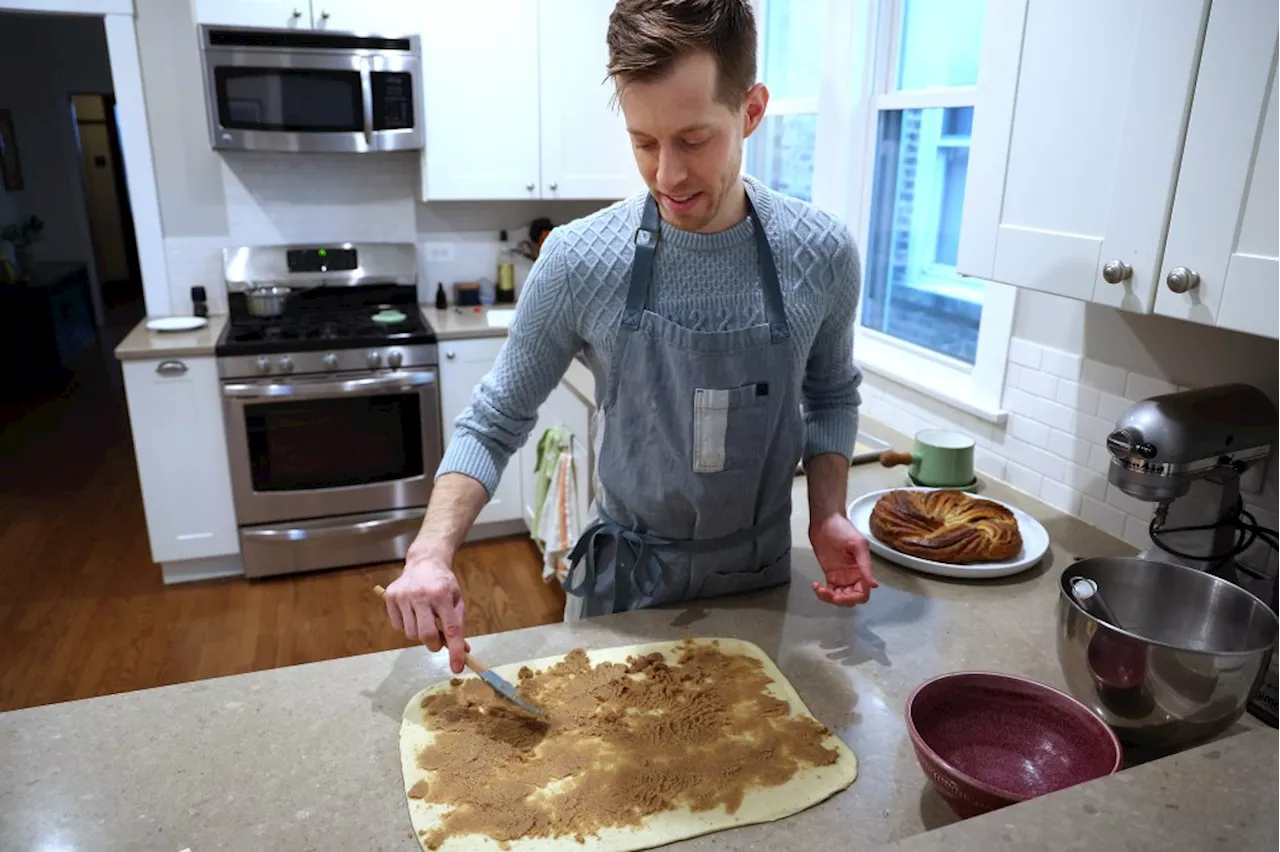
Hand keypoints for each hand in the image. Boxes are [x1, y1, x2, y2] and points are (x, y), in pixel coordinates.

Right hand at [385, 553, 469, 673]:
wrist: (424, 562)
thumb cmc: (443, 583)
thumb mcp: (457, 599)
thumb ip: (459, 624)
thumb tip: (463, 652)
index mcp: (442, 594)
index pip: (450, 629)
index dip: (455, 651)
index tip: (457, 668)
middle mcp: (421, 595)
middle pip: (426, 635)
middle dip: (434, 645)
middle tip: (437, 642)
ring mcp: (403, 596)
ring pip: (410, 634)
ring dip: (419, 634)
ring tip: (424, 619)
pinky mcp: (390, 597)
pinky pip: (397, 626)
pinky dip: (406, 626)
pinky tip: (412, 613)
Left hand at [809, 514, 877, 606]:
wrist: (825, 521)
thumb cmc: (843, 528)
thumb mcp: (858, 544)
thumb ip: (865, 565)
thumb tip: (873, 585)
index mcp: (863, 570)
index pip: (863, 593)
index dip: (853, 598)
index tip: (841, 596)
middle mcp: (854, 576)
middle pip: (851, 598)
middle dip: (840, 600)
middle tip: (827, 593)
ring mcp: (841, 577)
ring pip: (839, 597)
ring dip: (829, 598)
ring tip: (819, 589)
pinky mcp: (830, 575)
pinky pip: (829, 591)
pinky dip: (822, 593)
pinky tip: (816, 586)